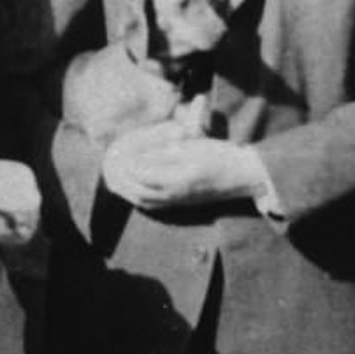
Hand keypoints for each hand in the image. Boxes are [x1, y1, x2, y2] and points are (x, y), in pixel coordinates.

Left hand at [103, 126, 266, 210]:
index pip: (143, 175)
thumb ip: (163, 155)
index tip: (117, 157)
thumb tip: (137, 161)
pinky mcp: (183, 205)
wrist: (243, 176)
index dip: (128, 167)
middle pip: (139, 193)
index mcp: (177, 179)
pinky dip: (141, 199)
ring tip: (118, 181)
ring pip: (145, 202)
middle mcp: (175, 195)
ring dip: (129, 192)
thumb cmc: (219, 156)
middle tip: (111, 170)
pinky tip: (136, 191)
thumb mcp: (190, 148)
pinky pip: (155, 205)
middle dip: (123, 182)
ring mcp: (179, 202)